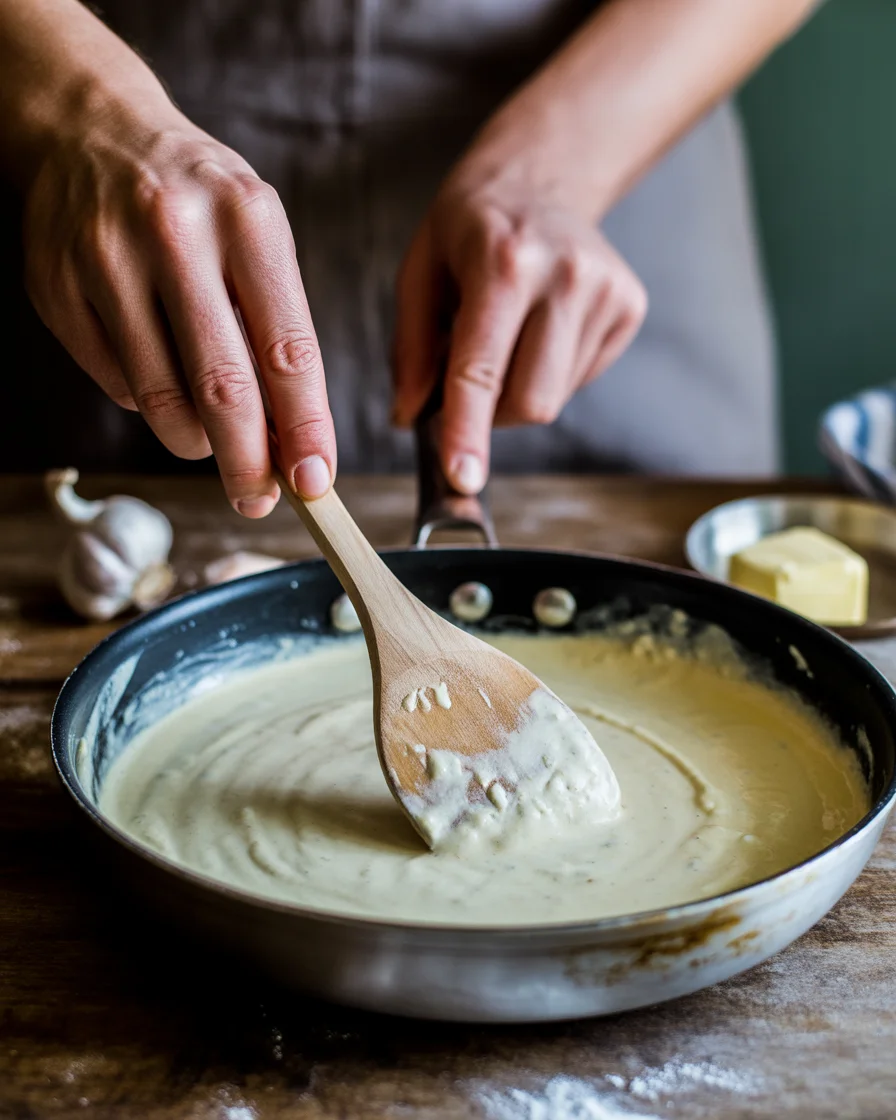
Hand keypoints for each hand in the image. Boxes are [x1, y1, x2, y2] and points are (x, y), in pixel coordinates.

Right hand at [23, 100, 334, 512]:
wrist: (94, 133)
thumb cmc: (199, 202)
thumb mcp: (257, 236)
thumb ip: (277, 329)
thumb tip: (293, 442)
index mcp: (248, 217)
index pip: (288, 349)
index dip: (306, 428)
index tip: (316, 482)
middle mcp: (176, 232)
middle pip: (223, 387)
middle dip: (247, 462)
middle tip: (259, 500)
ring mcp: (106, 258)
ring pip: (161, 399)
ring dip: (194, 441)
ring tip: (209, 439)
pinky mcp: (57, 287)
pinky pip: (115, 384)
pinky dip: (146, 403)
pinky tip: (158, 373)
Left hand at [393, 175, 646, 493]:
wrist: (543, 174)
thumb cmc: (470, 227)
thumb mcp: (419, 270)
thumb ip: (411, 350)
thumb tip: (410, 419)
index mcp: (504, 262)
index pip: (482, 369)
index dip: (468, 431)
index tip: (463, 478)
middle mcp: (566, 275)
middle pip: (531, 402)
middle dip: (490, 414)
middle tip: (468, 379)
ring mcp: (606, 291)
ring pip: (554, 399)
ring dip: (517, 392)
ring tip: (507, 336)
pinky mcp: (630, 307)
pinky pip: (578, 382)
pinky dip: (548, 373)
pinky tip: (540, 328)